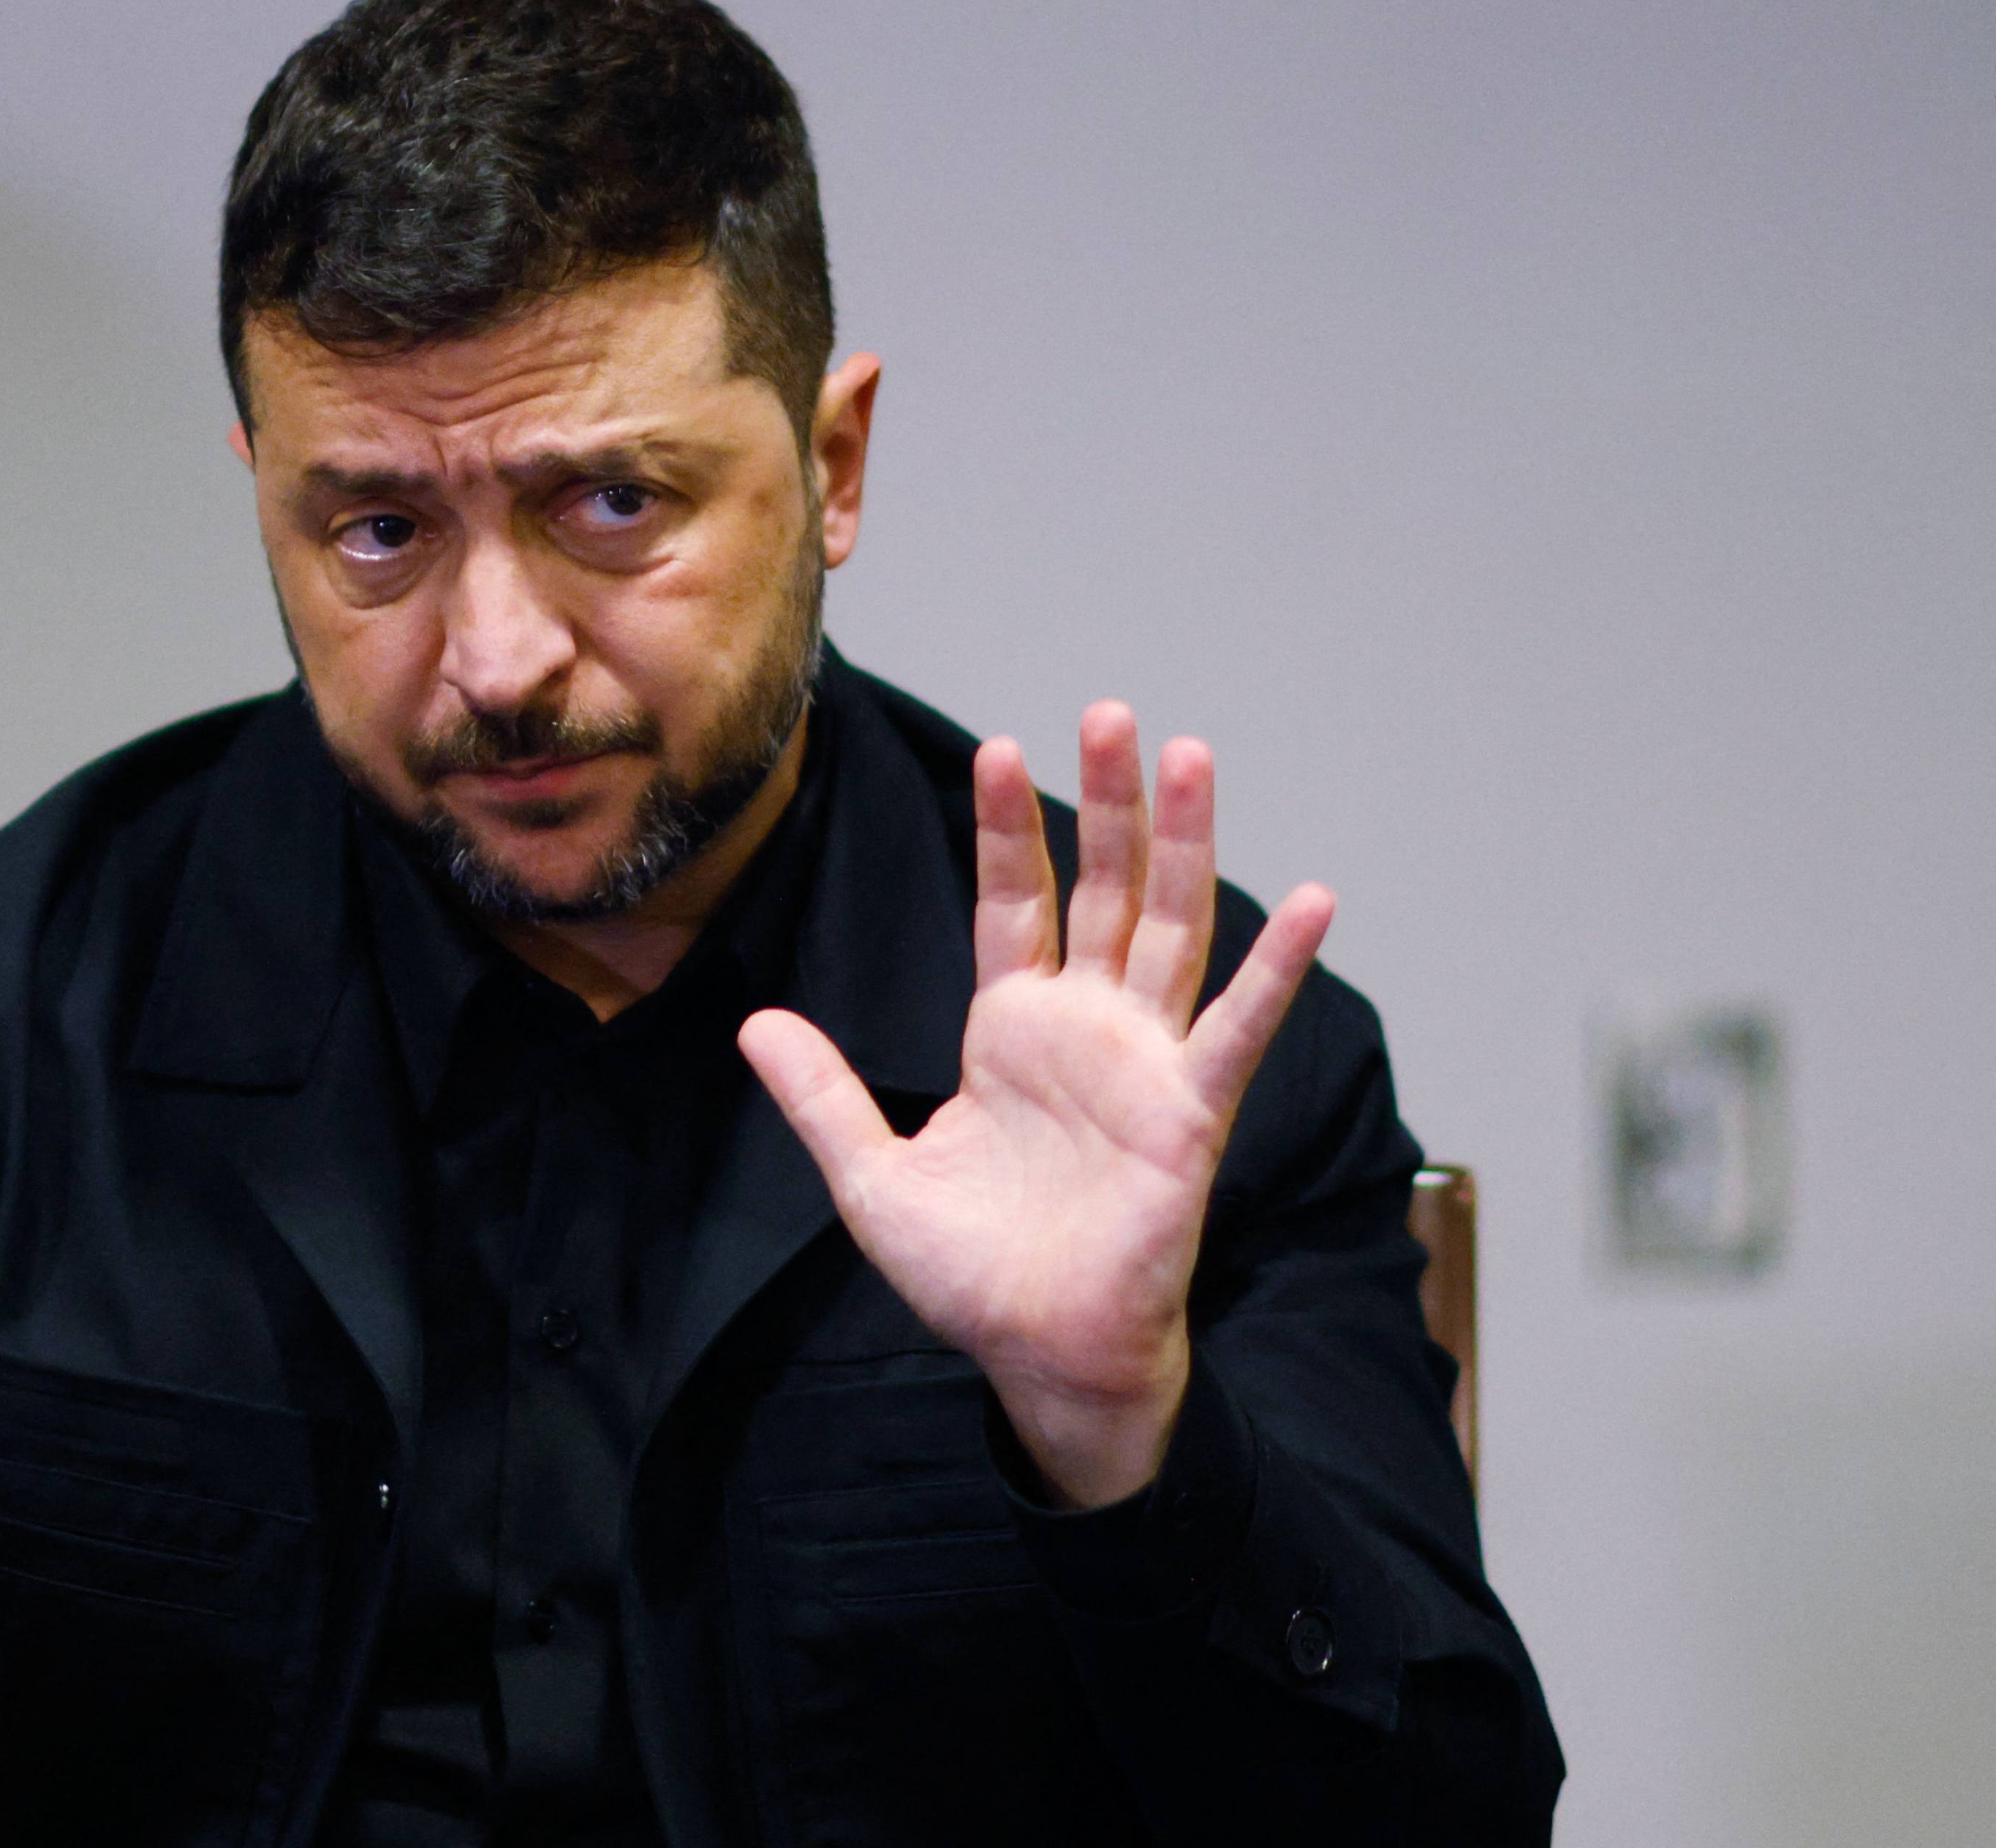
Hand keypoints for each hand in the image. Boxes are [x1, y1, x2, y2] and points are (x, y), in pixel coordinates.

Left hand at [740, 703, 1331, 1508]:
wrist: (1035, 1352)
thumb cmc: (970, 1272)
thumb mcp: (870, 1176)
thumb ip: (821, 1095)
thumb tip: (755, 1024)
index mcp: (1011, 1030)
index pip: (1015, 903)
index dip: (1010, 830)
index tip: (1001, 749)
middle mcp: (1085, 1028)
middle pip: (1105, 889)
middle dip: (1107, 802)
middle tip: (1111, 712)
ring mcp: (1144, 1061)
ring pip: (1172, 928)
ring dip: (1184, 843)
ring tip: (1190, 755)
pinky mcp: (1190, 1111)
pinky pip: (1238, 1027)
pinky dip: (1277, 965)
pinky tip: (1310, 899)